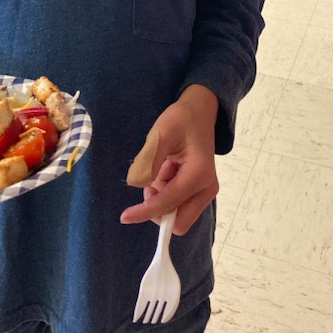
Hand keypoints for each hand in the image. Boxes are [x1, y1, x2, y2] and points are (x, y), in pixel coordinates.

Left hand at [120, 85, 218, 235]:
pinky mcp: (200, 191)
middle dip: (157, 208)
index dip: (145, 212)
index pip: (168, 202)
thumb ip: (149, 161)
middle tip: (150, 181)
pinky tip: (168, 169)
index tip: (125, 217)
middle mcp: (206, 188)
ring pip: (176, 213)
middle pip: (178, 221)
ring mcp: (205, 191)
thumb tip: (136, 185)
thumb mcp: (161, 134)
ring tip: (162, 166)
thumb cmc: (181, 120)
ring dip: (161, 196)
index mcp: (199, 174)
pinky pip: (178, 204)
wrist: (199, 112)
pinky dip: (166, 192)